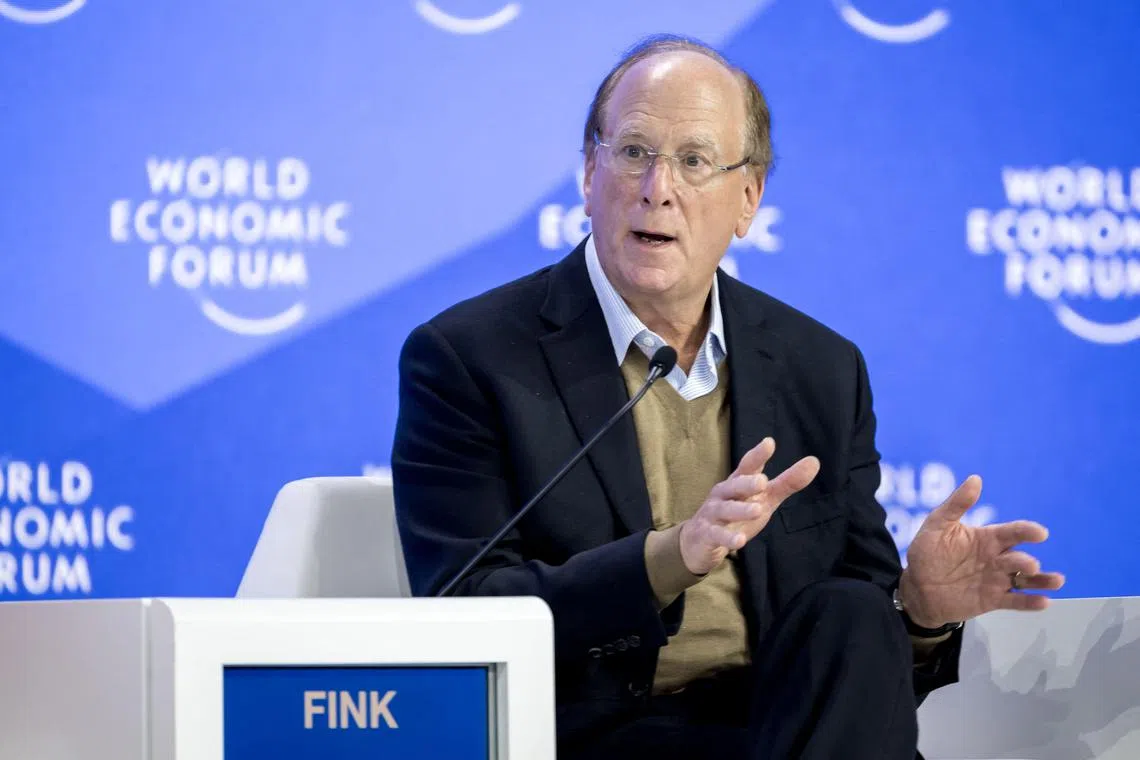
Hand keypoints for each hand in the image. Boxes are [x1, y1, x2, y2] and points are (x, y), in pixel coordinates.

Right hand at [679, 437, 819, 574]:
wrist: (699, 540)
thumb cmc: (736, 514)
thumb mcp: (764, 498)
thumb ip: (787, 483)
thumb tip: (814, 461)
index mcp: (738, 483)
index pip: (748, 466)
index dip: (757, 455)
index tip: (769, 443)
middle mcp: (723, 494)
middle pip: (734, 486)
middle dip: (747, 483)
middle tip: (763, 482)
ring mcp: (713, 514)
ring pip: (726, 510)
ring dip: (740, 510)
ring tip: (757, 510)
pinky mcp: (707, 534)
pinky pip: (716, 535)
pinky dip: (727, 538)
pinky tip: (739, 542)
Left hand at [898, 475, 1065, 628]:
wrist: (916, 588)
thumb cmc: (927, 553)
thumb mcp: (937, 525)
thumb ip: (957, 504)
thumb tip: (976, 479)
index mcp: (987, 538)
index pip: (1012, 533)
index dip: (1027, 531)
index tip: (1040, 533)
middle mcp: (996, 559)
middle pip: (1018, 558)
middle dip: (1026, 561)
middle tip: (1029, 564)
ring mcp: (996, 580)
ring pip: (1025, 579)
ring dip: (1041, 580)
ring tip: (1056, 581)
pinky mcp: (992, 600)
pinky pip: (1015, 601)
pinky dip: (1030, 602)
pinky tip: (1043, 602)